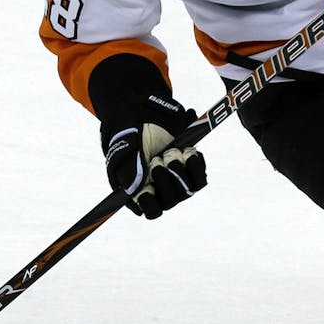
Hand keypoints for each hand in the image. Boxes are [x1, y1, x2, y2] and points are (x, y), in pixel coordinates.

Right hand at [100, 91, 206, 219]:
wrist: (145, 112)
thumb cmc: (129, 132)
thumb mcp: (124, 147)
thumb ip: (128, 169)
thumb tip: (134, 191)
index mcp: (140, 190)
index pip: (150, 210)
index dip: (151, 202)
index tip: (148, 184)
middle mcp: (160, 189)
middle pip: (170, 201)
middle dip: (164, 178)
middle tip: (157, 158)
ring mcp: (177, 180)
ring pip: (187, 190)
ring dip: (179, 170)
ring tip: (171, 151)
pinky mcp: (191, 169)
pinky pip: (200, 178)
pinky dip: (195, 164)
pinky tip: (186, 151)